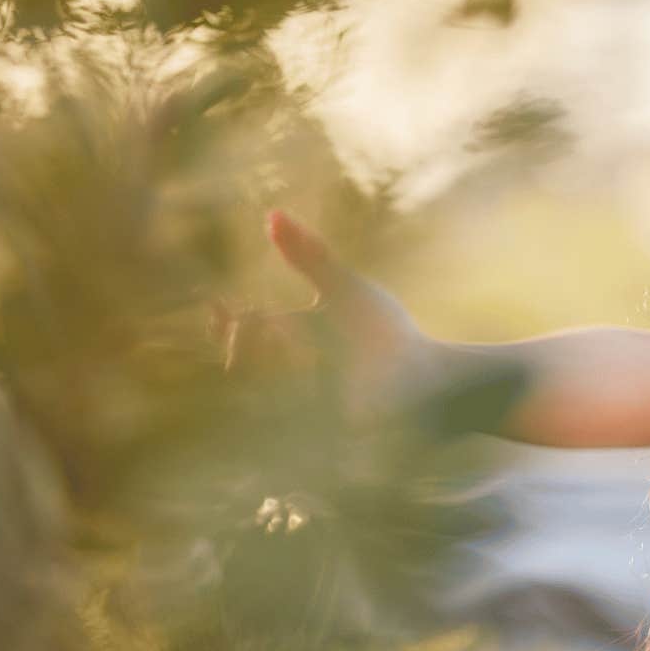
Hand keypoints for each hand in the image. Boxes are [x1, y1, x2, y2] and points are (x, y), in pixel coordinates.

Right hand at [217, 208, 436, 426]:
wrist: (431, 378)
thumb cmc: (387, 335)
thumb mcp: (345, 290)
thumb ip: (310, 256)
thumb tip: (272, 213)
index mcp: (286, 344)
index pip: (236, 337)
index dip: (221, 326)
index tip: (218, 305)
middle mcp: (283, 380)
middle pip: (237, 363)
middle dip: (248, 340)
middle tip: (273, 324)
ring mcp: (297, 411)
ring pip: (254, 391)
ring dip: (275, 362)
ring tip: (304, 347)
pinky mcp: (314, 436)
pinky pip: (283, 419)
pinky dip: (295, 390)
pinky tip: (317, 372)